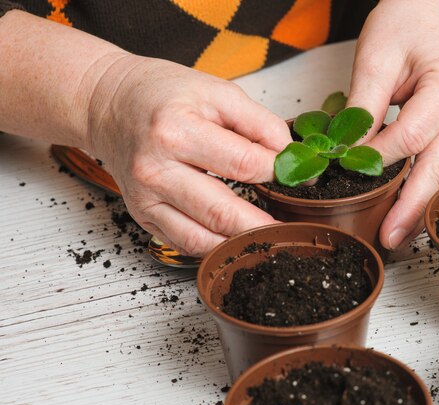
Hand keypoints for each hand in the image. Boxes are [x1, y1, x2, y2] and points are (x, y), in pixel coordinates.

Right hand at [86, 55, 291, 255]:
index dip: (278, 173)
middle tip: (290, 226)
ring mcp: (146, 198)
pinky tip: (234, 238)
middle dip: (264, 223)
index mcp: (176, 131)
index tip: (297, 176)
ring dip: (239, 243)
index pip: (243, 164)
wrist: (108, 103)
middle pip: (222, 212)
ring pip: (202, 238)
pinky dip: (213, 246)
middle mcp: (156, 169)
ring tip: (267, 236)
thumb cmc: (160, 95)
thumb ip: (259, 123)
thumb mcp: (216, 91)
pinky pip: (184, 243)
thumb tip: (288, 155)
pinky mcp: (142, 215)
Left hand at [347, 0, 438, 249]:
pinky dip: (424, 190)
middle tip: (389, 236)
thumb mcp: (374, 59)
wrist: (425, 15)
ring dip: (420, 206)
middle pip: (438, 168)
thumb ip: (363, 109)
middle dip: (411, 206)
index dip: (379, 159)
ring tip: (397, 233)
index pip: (412, 137)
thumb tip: (348, 154)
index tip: (349, 171)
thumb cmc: (404, 28)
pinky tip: (407, 210)